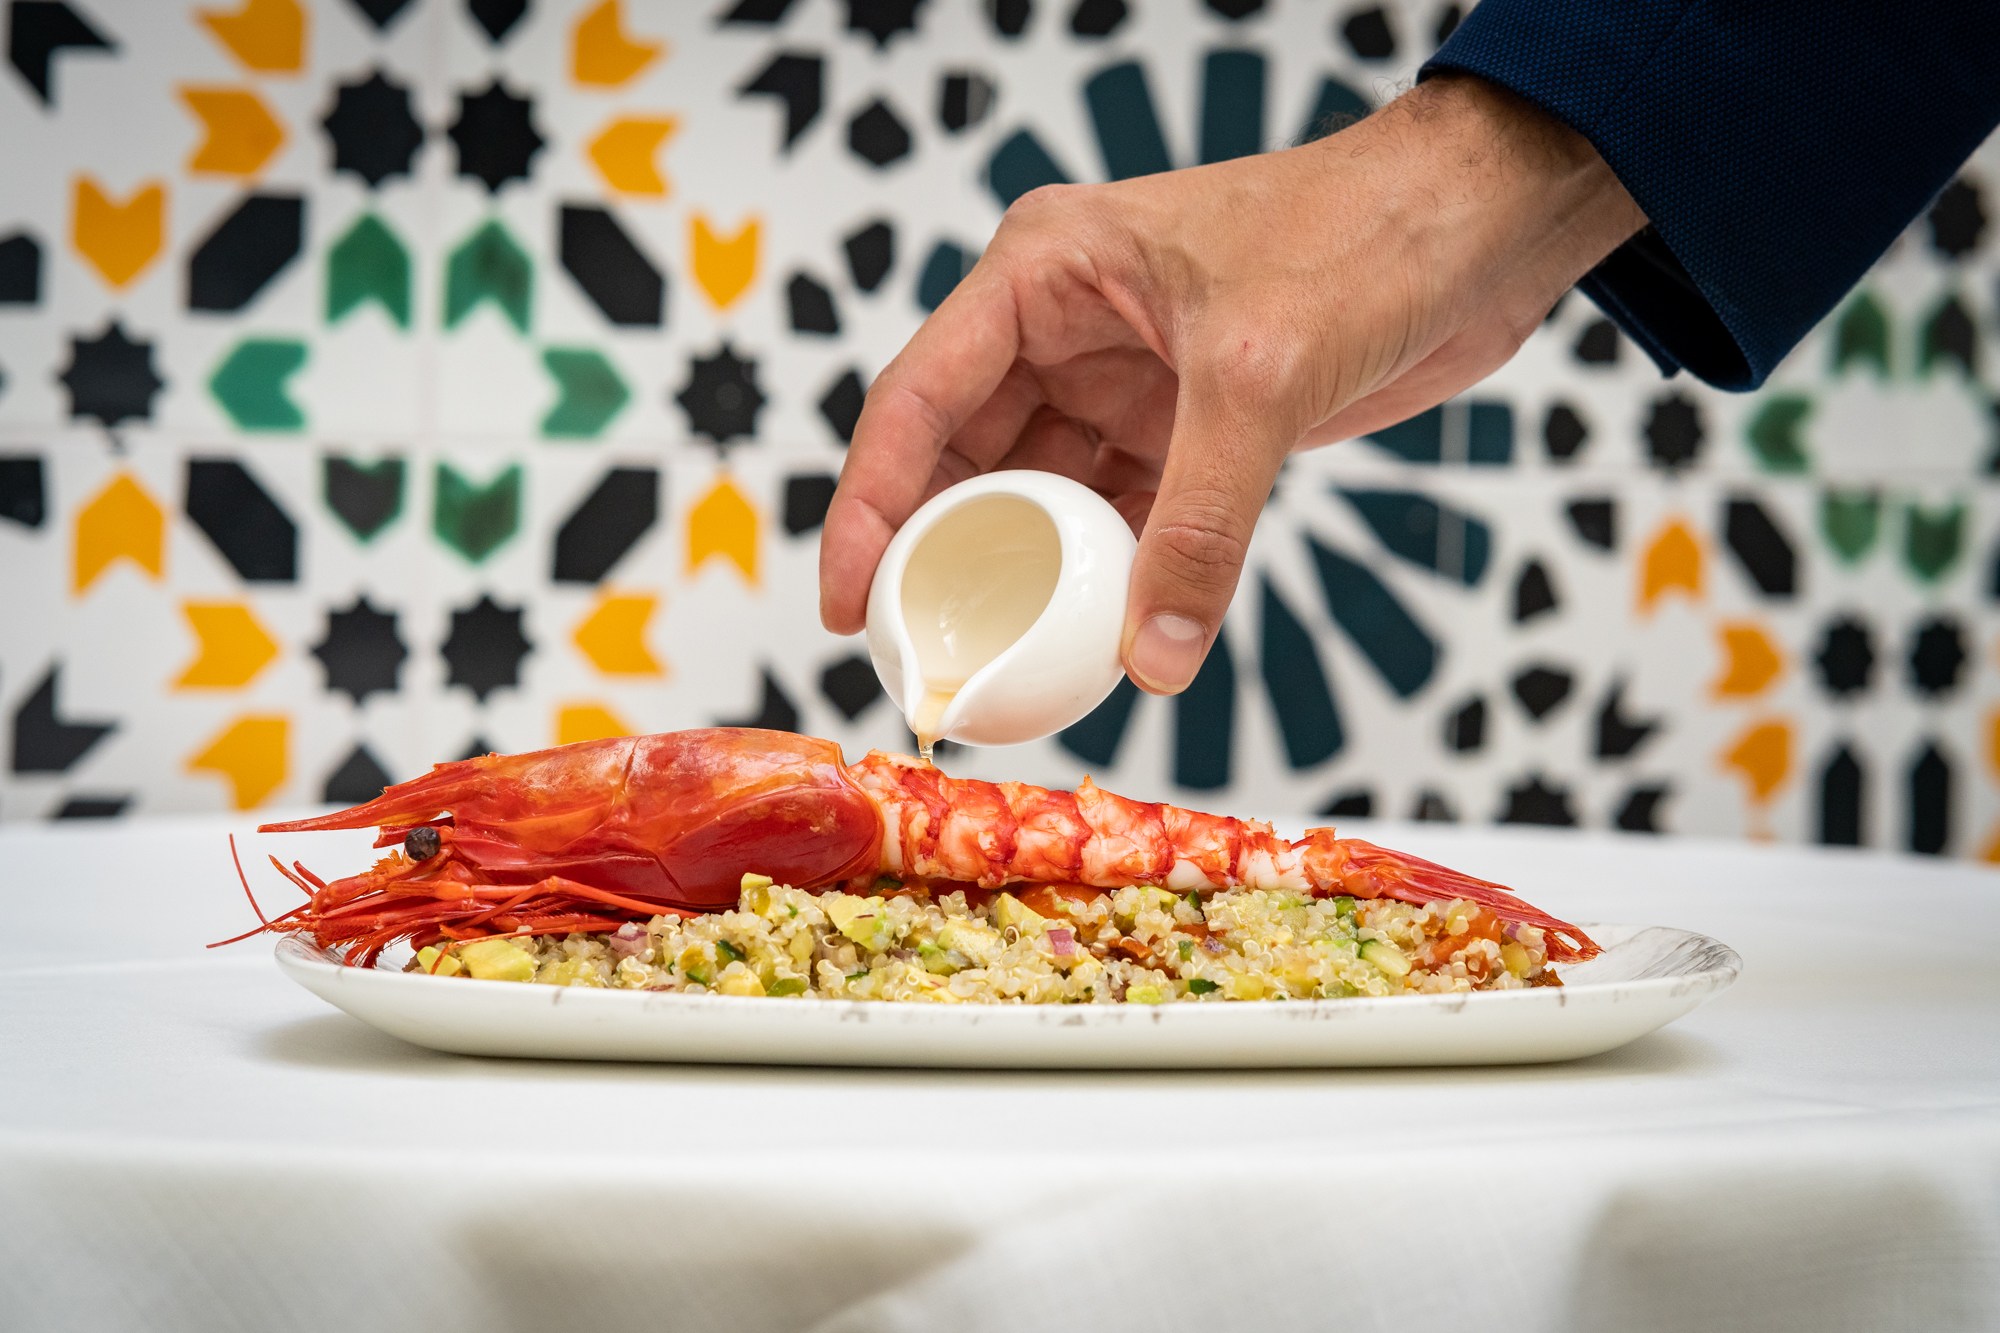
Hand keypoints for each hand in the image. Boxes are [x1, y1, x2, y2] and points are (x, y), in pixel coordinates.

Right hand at [819, 74, 1644, 693]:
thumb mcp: (1261, 378)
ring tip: (1004, 664)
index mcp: (1043, 271)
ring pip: (1041, 496)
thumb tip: (1153, 655)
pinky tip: (1103, 640)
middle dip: (944, 558)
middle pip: (964, 459)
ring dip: (1030, 578)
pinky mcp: (1183, 424)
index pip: (918, 400)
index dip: (870, 509)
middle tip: (923, 656)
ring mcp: (1122, 378)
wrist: (1480, 230)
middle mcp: (1065, 323)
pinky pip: (1120, 517)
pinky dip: (1111, 578)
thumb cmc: (1365, 239)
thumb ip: (1201, 522)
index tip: (850, 607)